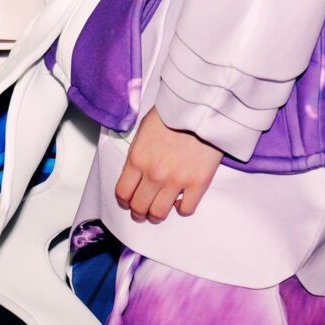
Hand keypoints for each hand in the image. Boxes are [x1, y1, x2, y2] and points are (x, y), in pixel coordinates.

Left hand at [113, 108, 222, 222]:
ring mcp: (176, 181)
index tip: (128, 202)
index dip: (124, 201)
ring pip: (159, 213)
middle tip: (142, 213)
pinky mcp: (198, 183)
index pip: (123, 192)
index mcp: (137, 159)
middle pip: (139, 206)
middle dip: (138, 213)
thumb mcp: (143, 130)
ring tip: (158, 213)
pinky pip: (186, 209)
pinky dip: (182, 209)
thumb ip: (138, 153)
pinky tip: (181, 202)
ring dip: (156, 216)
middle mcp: (153, 174)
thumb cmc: (172, 114)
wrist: (200, 107)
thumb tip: (135, 170)